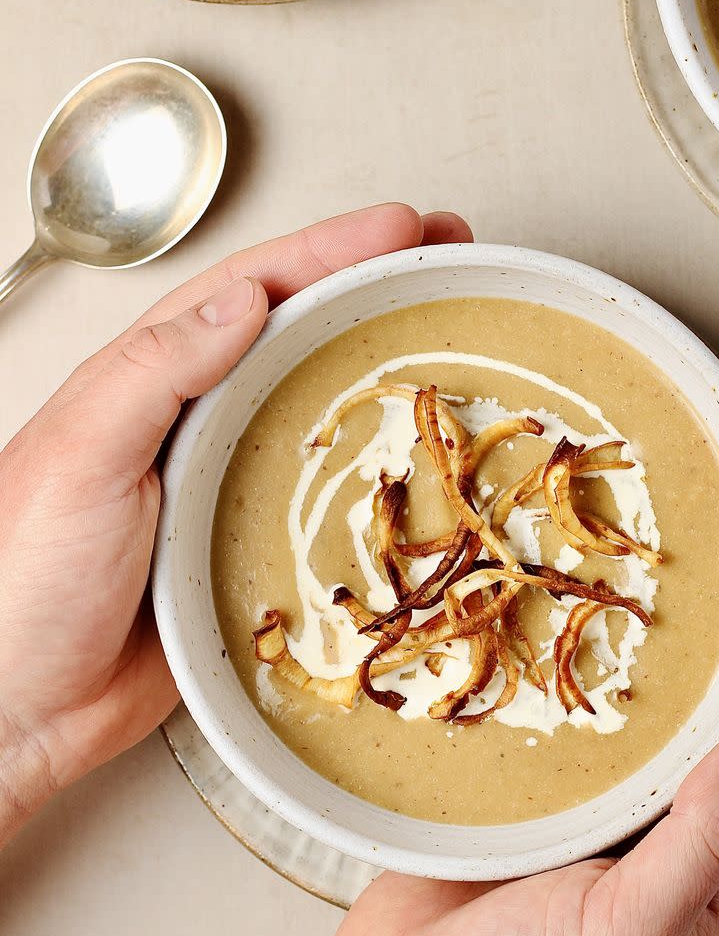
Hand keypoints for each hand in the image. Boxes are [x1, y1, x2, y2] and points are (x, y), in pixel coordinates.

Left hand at [0, 204, 471, 838]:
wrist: (16, 708)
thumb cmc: (23, 578)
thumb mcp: (80, 455)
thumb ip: (155, 371)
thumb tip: (243, 298)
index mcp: (150, 381)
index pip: (252, 291)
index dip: (330, 252)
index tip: (404, 227)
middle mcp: (197, 424)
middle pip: (301, 338)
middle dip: (377, 294)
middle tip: (450, 265)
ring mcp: (228, 488)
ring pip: (322, 415)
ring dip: (386, 379)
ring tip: (457, 351)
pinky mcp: (251, 554)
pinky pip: (327, 505)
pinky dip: (376, 482)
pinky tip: (418, 476)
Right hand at [162, 525, 718, 935]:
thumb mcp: (630, 933)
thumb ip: (704, 840)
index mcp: (706, 875)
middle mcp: (656, 834)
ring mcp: (588, 811)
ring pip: (647, 705)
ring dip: (672, 636)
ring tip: (686, 562)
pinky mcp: (521, 794)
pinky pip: (563, 712)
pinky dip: (577, 658)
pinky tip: (576, 611)